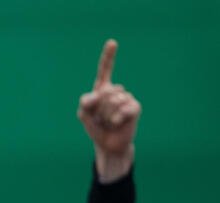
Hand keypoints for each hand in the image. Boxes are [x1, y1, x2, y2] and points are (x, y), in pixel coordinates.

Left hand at [76, 39, 140, 180]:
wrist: (108, 143)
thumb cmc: (95, 127)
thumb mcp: (83, 115)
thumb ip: (85, 103)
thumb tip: (97, 95)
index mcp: (102, 89)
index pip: (105, 70)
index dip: (108, 57)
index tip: (112, 42)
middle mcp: (116, 90)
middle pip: (105, 92)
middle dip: (98, 108)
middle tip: (100, 118)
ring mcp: (127, 98)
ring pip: (113, 101)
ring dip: (107, 116)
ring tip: (109, 122)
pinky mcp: (135, 107)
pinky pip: (123, 109)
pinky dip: (116, 120)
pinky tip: (117, 124)